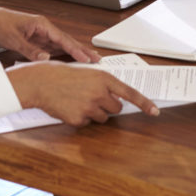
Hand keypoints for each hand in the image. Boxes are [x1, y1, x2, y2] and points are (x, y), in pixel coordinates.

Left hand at [0, 0, 99, 62]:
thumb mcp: (14, 39)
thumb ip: (30, 50)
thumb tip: (46, 59)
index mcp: (42, 25)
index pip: (63, 39)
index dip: (76, 50)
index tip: (87, 58)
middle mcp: (44, 29)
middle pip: (67, 42)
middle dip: (82, 51)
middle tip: (97, 60)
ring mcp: (41, 35)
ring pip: (62, 47)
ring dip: (74, 54)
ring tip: (88, 62)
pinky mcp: (36, 41)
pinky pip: (53, 50)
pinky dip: (62, 56)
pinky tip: (70, 63)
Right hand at [7, 60, 158, 125]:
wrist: (40, 82)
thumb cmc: (61, 74)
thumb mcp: (86, 71)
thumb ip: (102, 82)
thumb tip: (115, 95)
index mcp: (103, 78)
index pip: (130, 93)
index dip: (144, 103)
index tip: (155, 111)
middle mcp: (99, 93)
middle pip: (116, 109)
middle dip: (108, 106)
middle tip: (93, 98)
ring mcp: (89, 107)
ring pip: (102, 118)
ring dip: (94, 113)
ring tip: (78, 100)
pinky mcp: (79, 119)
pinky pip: (86, 123)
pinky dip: (80, 118)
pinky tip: (69, 106)